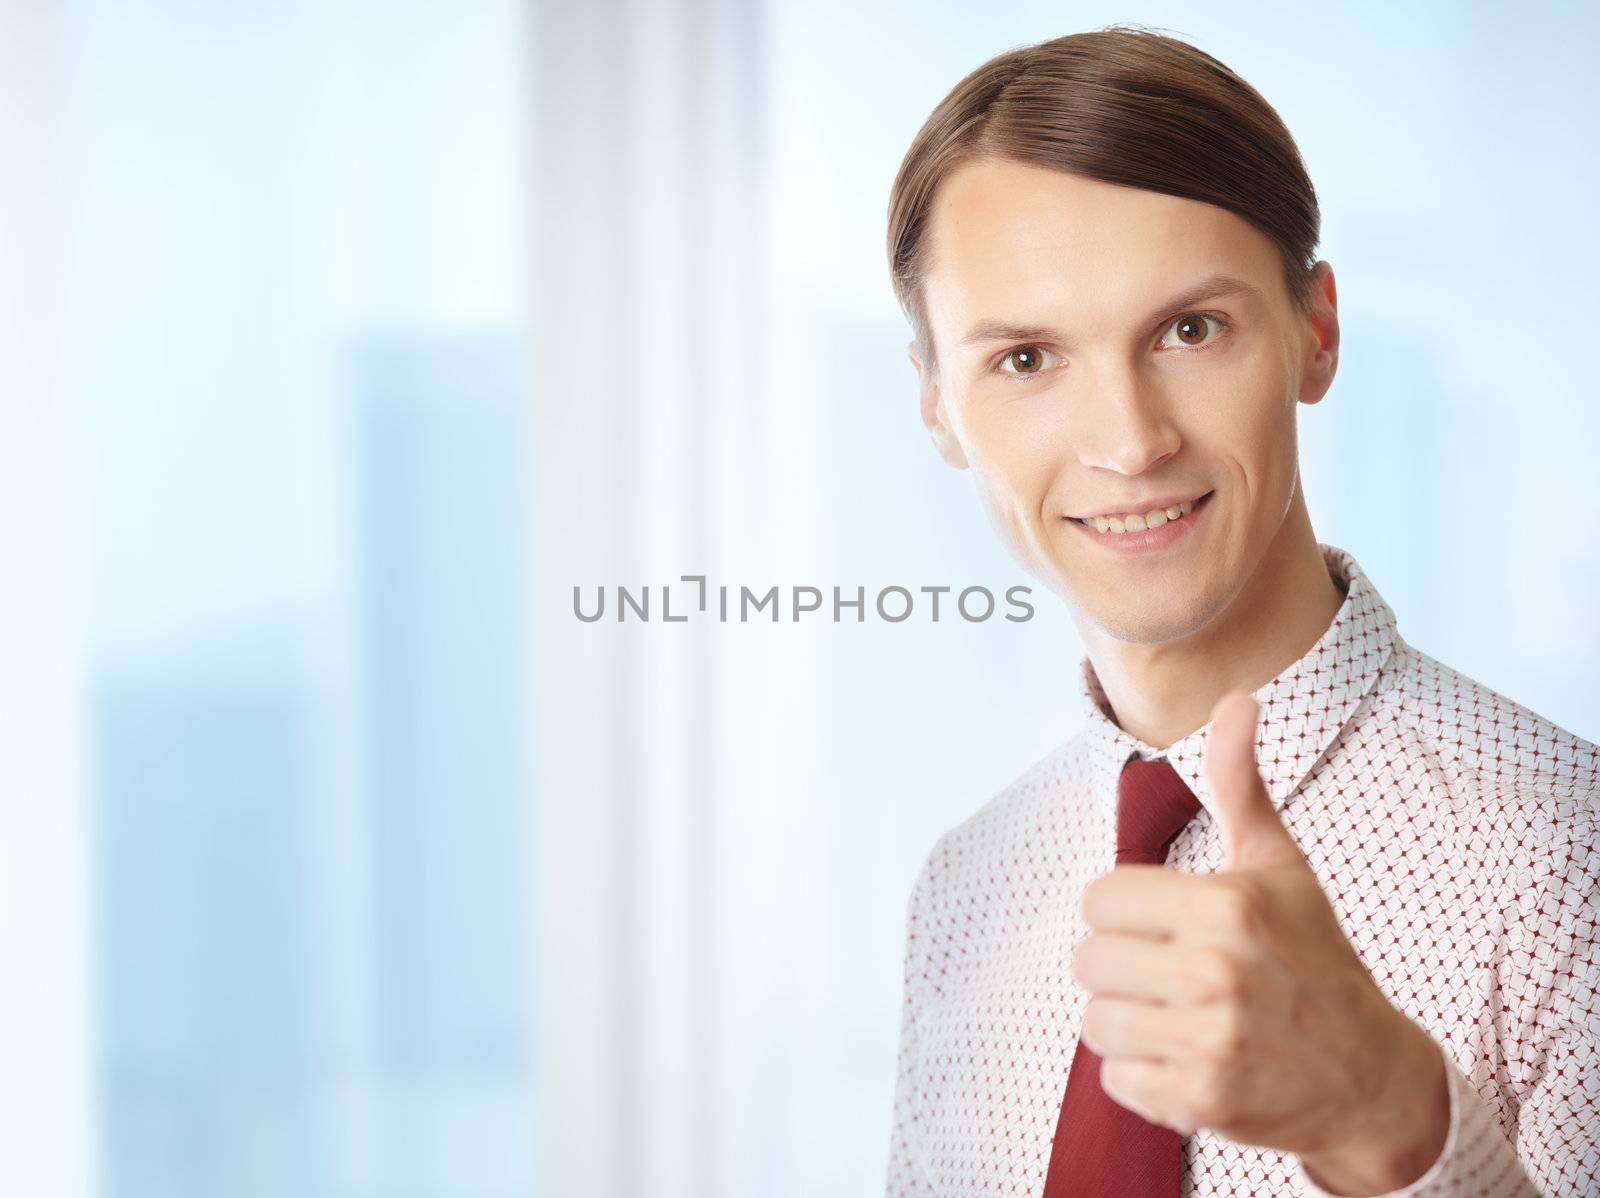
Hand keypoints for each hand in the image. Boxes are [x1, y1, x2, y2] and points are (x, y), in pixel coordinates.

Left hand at [1069, 692, 1449, 1194]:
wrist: (1371, 1076)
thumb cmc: (1316, 960)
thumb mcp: (1281, 866)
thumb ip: (1240, 785)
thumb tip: (1235, 699)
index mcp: (1228, 906)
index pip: (1099, 900)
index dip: (1125, 913)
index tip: (1164, 925)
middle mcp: (1218, 972)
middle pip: (1089, 961)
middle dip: (1121, 967)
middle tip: (1170, 974)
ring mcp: (1210, 1042)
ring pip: (1095, 1022)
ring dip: (1126, 1022)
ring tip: (1175, 1016)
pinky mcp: (1202, 1101)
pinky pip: (1116, 1080)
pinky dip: (1140, 1075)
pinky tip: (1185, 1059)